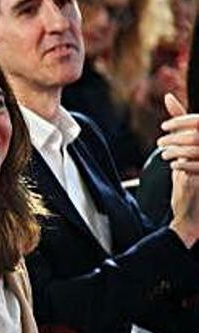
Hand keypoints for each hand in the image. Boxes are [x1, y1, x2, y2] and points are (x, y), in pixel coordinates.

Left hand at [158, 94, 198, 246]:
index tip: (164, 127)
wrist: (192, 213)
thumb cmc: (188, 177)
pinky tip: (175, 167)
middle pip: (194, 134)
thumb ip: (180, 123)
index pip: (197, 121)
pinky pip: (196, 165)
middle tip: (161, 144)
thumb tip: (169, 97)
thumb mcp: (184, 147)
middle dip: (174, 138)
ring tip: (166, 156)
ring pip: (194, 147)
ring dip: (175, 151)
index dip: (181, 120)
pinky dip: (183, 164)